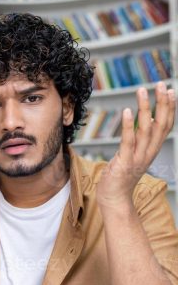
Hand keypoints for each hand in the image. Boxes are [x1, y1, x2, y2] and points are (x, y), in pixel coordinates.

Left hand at [96, 81, 175, 208]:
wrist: (114, 200)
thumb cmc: (121, 177)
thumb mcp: (133, 155)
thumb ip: (141, 140)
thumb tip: (146, 120)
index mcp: (151, 151)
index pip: (165, 127)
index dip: (169, 108)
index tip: (170, 90)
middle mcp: (148, 153)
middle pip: (160, 125)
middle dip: (162, 104)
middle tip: (161, 84)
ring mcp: (137, 159)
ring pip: (146, 130)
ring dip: (145, 109)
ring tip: (142, 91)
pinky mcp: (124, 163)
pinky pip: (128, 141)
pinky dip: (129, 125)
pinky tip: (127, 111)